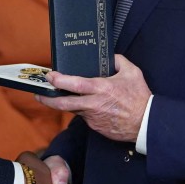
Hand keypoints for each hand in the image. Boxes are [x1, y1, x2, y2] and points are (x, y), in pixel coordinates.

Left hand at [35, 54, 150, 141]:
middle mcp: (94, 104)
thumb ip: (118, 61)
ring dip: (65, 104)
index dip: (59, 81)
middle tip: (38, 94)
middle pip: (64, 104)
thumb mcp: (132, 73)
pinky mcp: (95, 127)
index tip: (50, 76)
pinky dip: (83, 110)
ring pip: (74, 110)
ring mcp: (93, 118)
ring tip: (58, 97)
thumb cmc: (140, 97)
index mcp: (101, 89)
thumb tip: (109, 56)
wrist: (146, 124)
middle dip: (48, 100)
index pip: (75, 84)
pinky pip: (85, 116)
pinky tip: (87, 105)